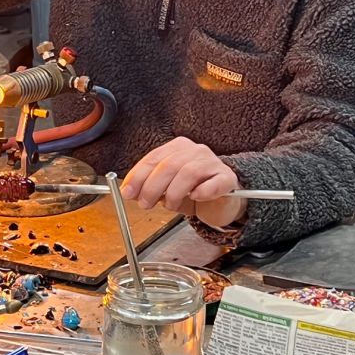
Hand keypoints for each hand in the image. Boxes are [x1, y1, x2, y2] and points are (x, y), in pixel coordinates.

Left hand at [121, 137, 247, 229]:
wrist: (222, 199)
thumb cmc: (192, 191)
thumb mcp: (167, 187)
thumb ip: (149, 185)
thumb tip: (129, 191)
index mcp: (178, 148)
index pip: (153, 158)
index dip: (138, 176)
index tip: (127, 192)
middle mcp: (195, 151)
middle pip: (169, 165)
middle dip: (152, 187)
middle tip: (145, 204)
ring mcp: (213, 163)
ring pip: (188, 173)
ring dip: (174, 193)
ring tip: (170, 206)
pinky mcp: (227, 178)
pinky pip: (214, 183)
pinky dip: (202, 192)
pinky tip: (195, 198)